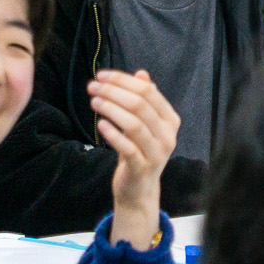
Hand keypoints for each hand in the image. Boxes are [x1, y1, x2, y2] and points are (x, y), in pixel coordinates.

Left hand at [91, 69, 178, 247]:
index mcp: (170, 120)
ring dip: (111, 109)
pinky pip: (127, 147)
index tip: (101, 75)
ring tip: (94, 102)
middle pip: (140, 105)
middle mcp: (168, 135)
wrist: (140, 189)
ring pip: (134, 124)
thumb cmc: (140, 151)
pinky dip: (112, 133)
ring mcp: (157, 152)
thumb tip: (141, 74)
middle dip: (114, 92)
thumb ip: (146, 100)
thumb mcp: (145, 125)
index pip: (148, 91)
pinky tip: (100, 124)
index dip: (123, 80)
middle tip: (93, 87)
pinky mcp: (142, 167)